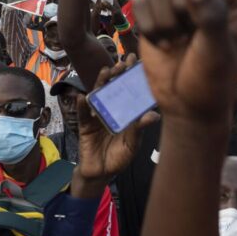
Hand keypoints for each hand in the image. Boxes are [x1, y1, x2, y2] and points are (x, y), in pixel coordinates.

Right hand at [75, 58, 157, 183]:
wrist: (101, 173)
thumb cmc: (119, 157)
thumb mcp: (132, 144)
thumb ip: (139, 129)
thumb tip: (154, 115)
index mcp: (126, 113)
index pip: (130, 91)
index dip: (133, 77)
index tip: (139, 62)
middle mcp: (112, 110)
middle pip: (114, 88)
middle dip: (118, 74)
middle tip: (124, 62)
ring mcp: (97, 116)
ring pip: (98, 95)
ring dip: (101, 83)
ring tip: (107, 71)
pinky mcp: (85, 126)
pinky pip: (83, 114)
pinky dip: (82, 106)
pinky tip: (83, 97)